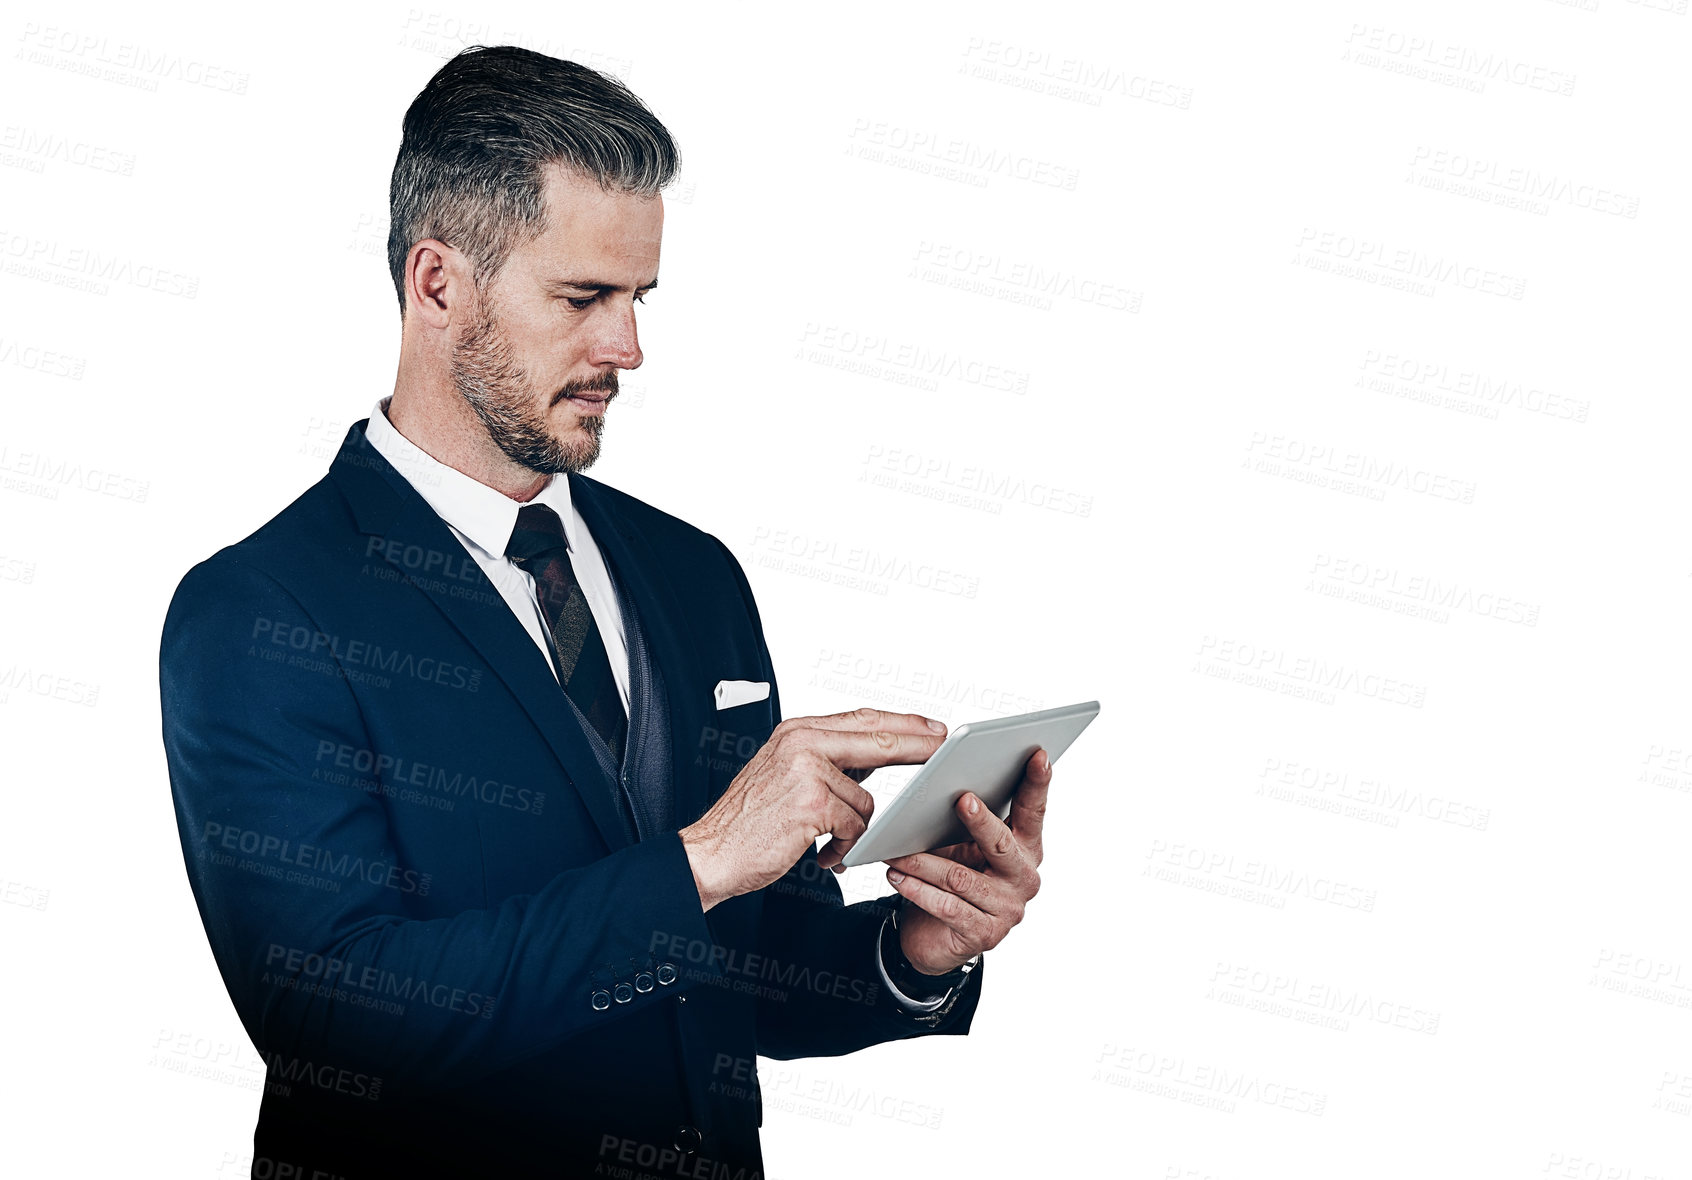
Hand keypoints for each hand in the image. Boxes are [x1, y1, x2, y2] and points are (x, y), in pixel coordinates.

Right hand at [680, 708, 946, 910]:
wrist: (711, 852)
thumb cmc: (748, 822)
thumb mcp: (786, 775)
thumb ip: (827, 760)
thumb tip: (872, 757)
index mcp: (796, 732)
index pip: (862, 719)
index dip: (902, 723)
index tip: (932, 727)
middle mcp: (801, 742)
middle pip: (877, 738)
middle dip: (916, 745)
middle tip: (943, 749)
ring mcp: (806, 769)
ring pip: (866, 799)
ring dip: (854, 828)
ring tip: (828, 841)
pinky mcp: (810, 802)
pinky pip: (853, 825)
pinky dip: (843, 846)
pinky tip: (822, 852)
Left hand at [885, 748, 1050, 975]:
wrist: (935, 936)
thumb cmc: (952, 877)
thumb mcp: (960, 845)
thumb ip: (965, 820)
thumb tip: (944, 782)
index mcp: (1025, 847)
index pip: (1034, 810)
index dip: (1037, 783)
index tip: (1037, 753)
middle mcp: (1024, 877)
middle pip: (1003, 844)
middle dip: (980, 821)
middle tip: (961, 798)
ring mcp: (1007, 909)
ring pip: (962, 879)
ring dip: (924, 862)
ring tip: (897, 850)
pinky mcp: (985, 935)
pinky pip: (948, 907)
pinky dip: (918, 890)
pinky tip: (896, 877)